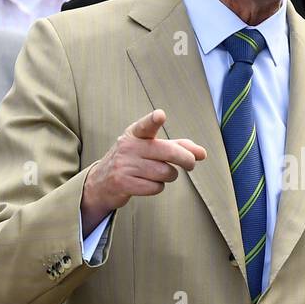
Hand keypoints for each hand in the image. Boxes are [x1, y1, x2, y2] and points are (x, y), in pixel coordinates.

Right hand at [81, 109, 206, 233]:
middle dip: (186, 159)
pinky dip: (157, 187)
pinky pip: (156, 187)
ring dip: (169, 176)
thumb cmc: (134, 160)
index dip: (153, 120)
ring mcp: (125, 165)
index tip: (160, 115)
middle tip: (191, 164)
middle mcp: (129, 147)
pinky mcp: (123, 183)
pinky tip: (148, 183)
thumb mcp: (150, 147)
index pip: (146, 125)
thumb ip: (177, 147)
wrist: (102, 181)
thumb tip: (202, 153)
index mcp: (136, 134)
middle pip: (168, 152)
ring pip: (165, 172)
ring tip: (160, 174)